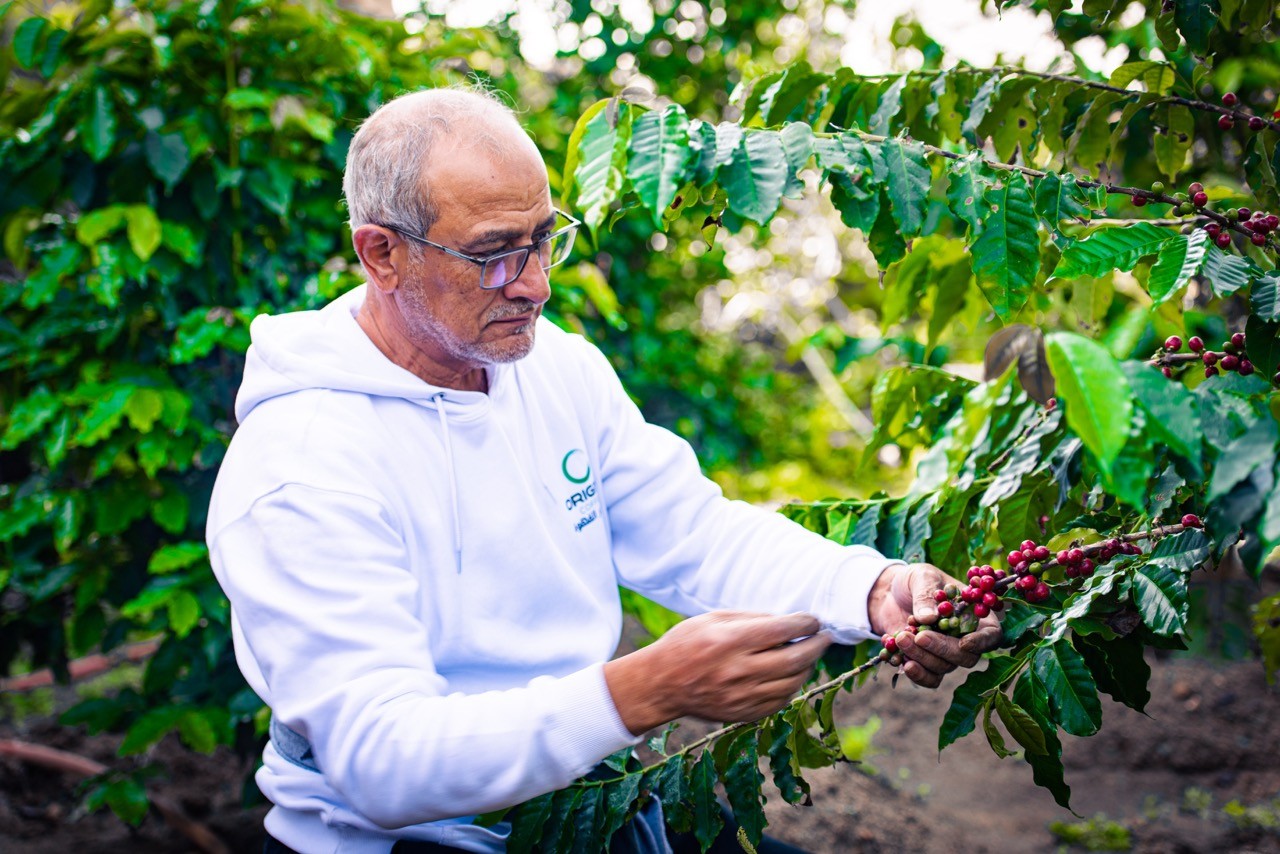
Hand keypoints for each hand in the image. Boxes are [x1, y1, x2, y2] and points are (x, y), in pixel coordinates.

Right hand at [604, 611, 831, 734]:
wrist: (661, 684)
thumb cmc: (686, 643)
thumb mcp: (713, 619)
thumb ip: (751, 618)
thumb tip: (787, 621)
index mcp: (731, 641)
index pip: (783, 630)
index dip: (805, 624)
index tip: (813, 620)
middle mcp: (739, 670)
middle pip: (795, 658)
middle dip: (816, 645)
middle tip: (824, 637)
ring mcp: (742, 697)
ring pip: (793, 682)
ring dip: (807, 667)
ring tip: (808, 655)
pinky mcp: (743, 714)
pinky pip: (780, 701)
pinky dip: (791, 687)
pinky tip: (790, 676)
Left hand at [867, 562, 1001, 687]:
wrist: (889, 594)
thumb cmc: (914, 581)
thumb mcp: (921, 576)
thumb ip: (926, 594)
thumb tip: (929, 617)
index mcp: (974, 614)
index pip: (991, 634)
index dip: (982, 642)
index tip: (964, 642)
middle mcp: (965, 638)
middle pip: (966, 657)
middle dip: (942, 649)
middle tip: (919, 637)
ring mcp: (946, 654)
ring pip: (943, 668)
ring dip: (922, 658)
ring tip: (901, 638)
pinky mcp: (926, 663)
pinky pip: (927, 678)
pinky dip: (913, 672)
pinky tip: (895, 658)